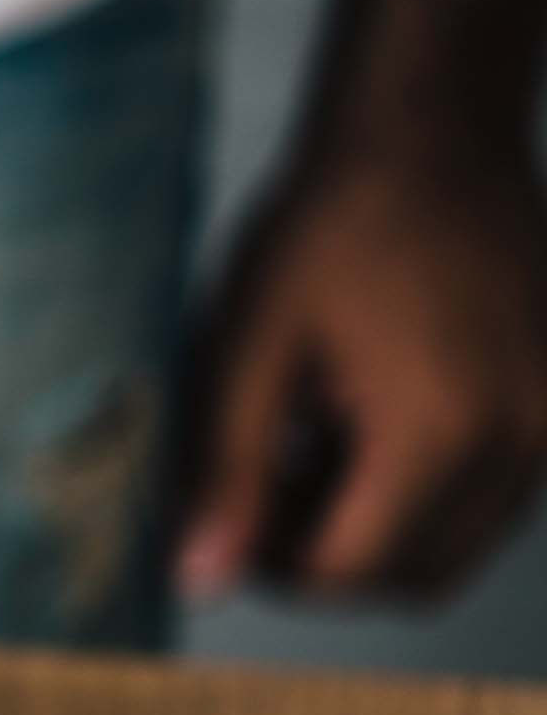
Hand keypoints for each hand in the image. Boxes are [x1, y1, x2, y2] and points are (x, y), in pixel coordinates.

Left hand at [180, 131, 546, 601]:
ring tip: (306, 440)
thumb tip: (200, 582)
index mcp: (443, 430)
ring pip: (453, 546)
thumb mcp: (248, 347)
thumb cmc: (326, 226)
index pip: (350, 571)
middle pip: (409, 574)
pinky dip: (420, 492)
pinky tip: (356, 420)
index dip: (269, 566)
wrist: (428, 132)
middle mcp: (524, 441)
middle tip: (258, 480)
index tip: (219, 515)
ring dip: (372, 526)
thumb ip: (226, 472)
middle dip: (322, 554)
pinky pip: (489, 499)